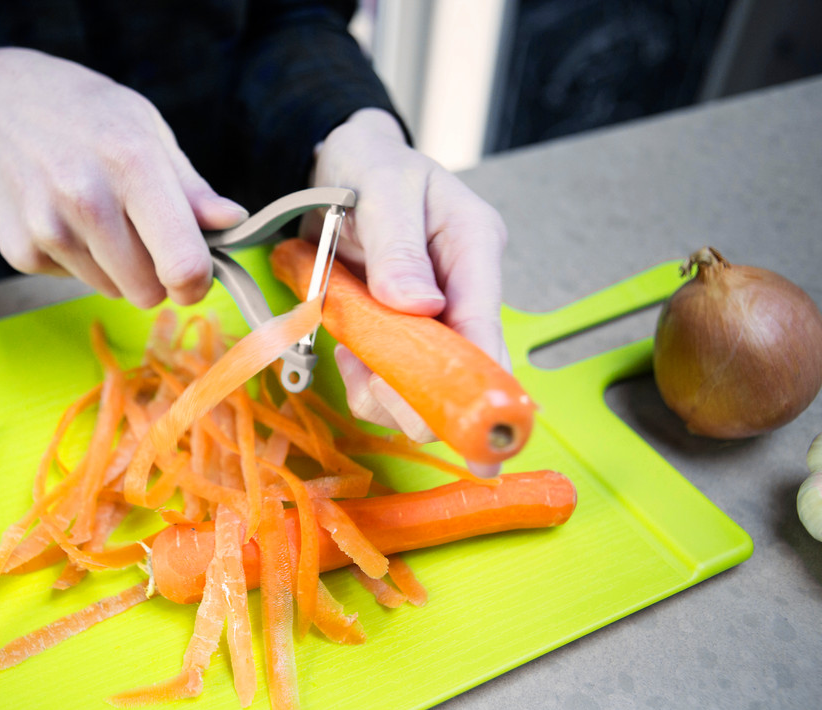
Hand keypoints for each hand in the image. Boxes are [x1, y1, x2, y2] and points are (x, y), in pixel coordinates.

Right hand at [0, 48, 246, 307]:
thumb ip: (191, 187)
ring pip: (113, 289)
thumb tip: (233, 221)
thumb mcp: (146, 129)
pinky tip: (62, 216)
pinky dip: (77, 260)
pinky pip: (74, 281)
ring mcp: (48, 228)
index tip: (195, 277)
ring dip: (115, 265)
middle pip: (148, 291)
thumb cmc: (85, 114)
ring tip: (96, 213)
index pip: (182, 263)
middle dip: (155, 274)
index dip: (197, 283)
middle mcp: (86, 199)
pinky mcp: (19, 251)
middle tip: (143, 234)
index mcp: (132, 163)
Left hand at [307, 108, 508, 471]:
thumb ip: (397, 243)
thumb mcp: (382, 187)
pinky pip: (385, 380)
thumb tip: (418, 304)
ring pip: (420, 387)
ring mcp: (431, 319)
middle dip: (416, 392)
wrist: (337, 167)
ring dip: (378, 386)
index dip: (482, 381)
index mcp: (473, 248)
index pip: (484, 325)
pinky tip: (348, 347)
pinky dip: (360, 378)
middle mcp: (460, 291)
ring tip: (349, 344)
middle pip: (459, 371)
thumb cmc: (369, 165)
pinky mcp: (399, 336)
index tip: (477, 430)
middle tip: (370, 381)